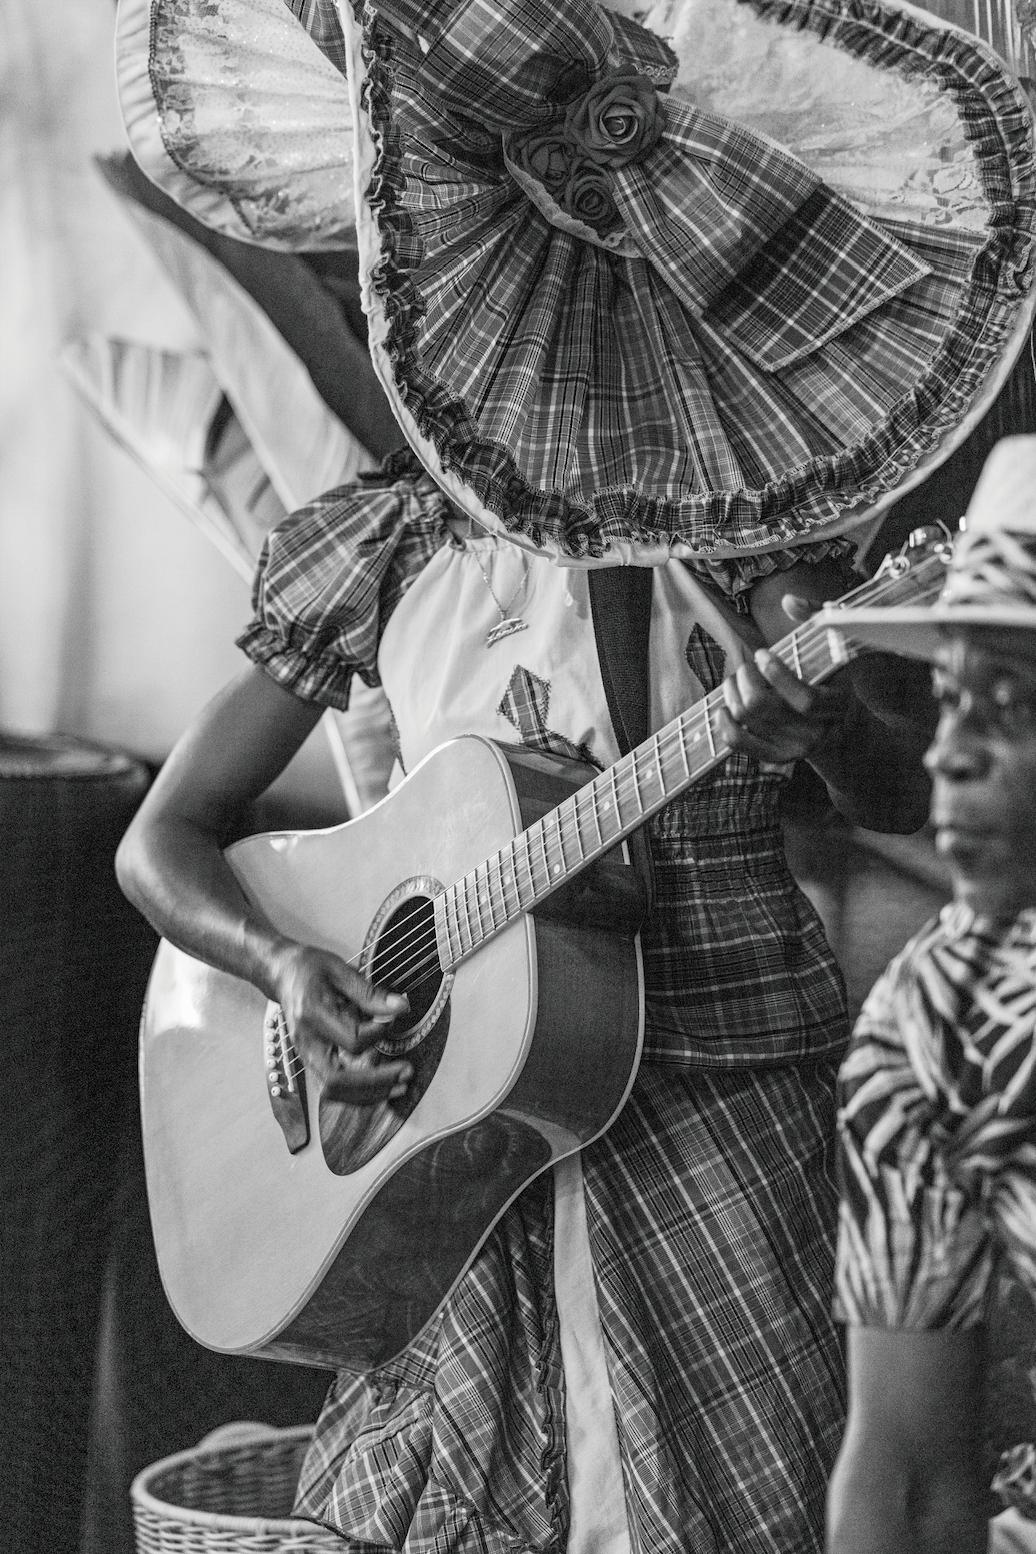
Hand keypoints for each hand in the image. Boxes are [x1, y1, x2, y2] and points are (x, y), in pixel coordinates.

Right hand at [268, 941, 410, 1104]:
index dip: (379, 1034)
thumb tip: (401, 1007)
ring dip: (369, 1094)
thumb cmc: (309, 969)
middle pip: (337, 1080)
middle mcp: (306, 1041)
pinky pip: (332, 1088)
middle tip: (405, 1073)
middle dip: (375, 1082)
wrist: (283, 974)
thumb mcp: (340, 970)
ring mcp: (305, 1055)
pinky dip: (358, 1093)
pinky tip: (381, 1086)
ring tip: (399, 1086)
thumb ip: (371, 993)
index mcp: (312, 1014)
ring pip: (333, 1092)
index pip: (352, 1040)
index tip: (393, 1018)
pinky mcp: (310, 1061)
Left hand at [717, 595, 848, 763]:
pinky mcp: (775, 757)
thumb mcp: (837, 649)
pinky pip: (738, 742)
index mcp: (838, 706)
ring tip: (737, 678)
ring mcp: (794, 749)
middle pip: (763, 706)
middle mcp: (816, 733)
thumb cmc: (837, 682)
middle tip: (748, 665)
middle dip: (746, 677)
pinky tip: (724, 706)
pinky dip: (724, 722)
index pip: (805, 700)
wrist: (844, 734)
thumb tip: (789, 600)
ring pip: (746, 718)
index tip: (762, 654)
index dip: (776, 674)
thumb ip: (819, 619)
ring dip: (732, 691)